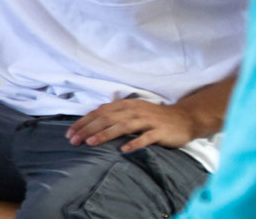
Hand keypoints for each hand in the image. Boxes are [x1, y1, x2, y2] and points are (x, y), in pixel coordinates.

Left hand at [67, 99, 204, 152]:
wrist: (185, 118)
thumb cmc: (154, 117)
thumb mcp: (133, 111)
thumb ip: (115, 115)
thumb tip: (91, 121)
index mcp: (126, 105)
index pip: (100, 112)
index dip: (84, 122)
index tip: (69, 133)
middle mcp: (135, 110)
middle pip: (108, 118)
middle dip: (89, 129)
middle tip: (74, 140)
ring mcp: (148, 120)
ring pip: (123, 126)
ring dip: (106, 134)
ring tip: (91, 142)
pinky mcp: (160, 131)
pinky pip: (146, 138)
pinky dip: (135, 143)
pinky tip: (124, 150)